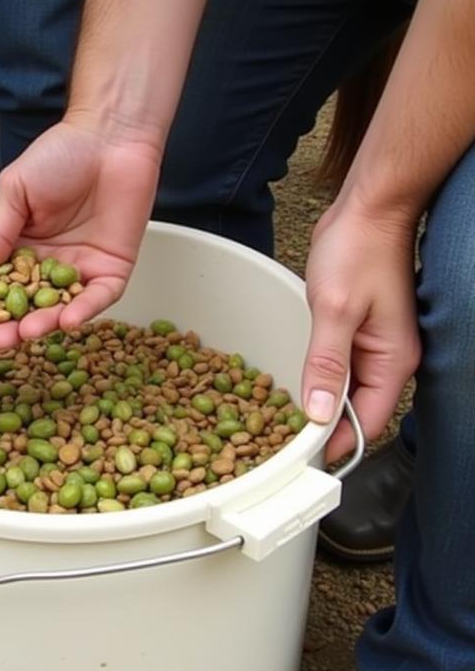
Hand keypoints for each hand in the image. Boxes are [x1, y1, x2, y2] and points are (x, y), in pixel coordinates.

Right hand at [0, 118, 159, 348]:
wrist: (109, 136)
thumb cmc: (60, 155)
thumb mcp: (14, 191)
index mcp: (17, 248)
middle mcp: (45, 267)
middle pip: (18, 307)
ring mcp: (77, 271)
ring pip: (55, 310)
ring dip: (37, 326)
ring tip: (18, 336)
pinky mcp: (111, 272)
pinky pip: (97, 298)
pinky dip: (82, 311)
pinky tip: (65, 322)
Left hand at [302, 198, 419, 461]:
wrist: (367, 210)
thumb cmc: (358, 251)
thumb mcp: (335, 310)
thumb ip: (327, 364)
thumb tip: (320, 414)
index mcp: (392, 362)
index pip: (367, 424)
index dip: (336, 445)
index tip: (300, 460)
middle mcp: (388, 361)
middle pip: (357, 413)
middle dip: (323, 431)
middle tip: (280, 447)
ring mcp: (372, 347)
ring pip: (345, 393)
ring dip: (318, 407)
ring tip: (278, 425)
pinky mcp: (355, 333)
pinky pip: (338, 369)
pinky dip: (317, 381)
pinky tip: (292, 388)